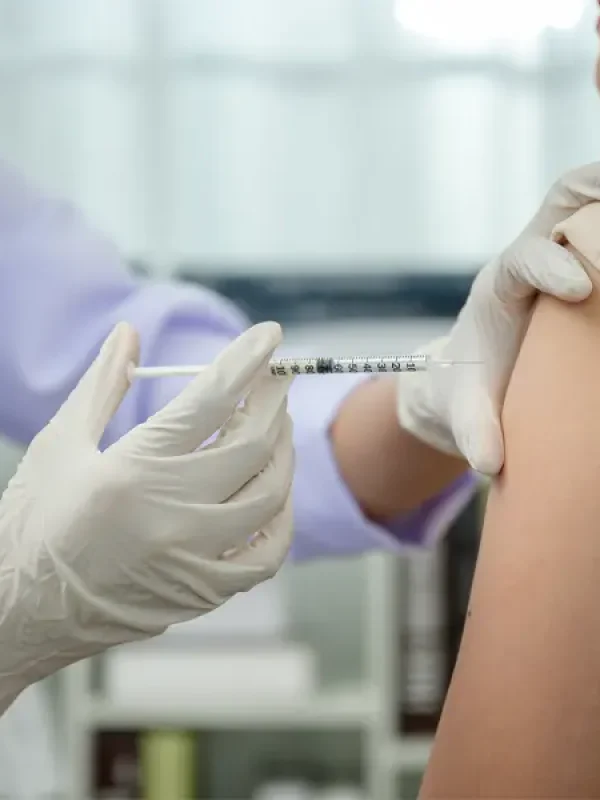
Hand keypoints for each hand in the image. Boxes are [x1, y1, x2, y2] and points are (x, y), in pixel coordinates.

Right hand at [0, 320, 293, 711]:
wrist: (22, 610)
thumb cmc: (35, 523)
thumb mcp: (60, 445)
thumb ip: (102, 385)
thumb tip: (129, 332)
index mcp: (132, 471)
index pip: (209, 400)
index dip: (246, 361)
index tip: (270, 335)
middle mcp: (171, 514)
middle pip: (250, 443)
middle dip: (272, 401)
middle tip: (275, 379)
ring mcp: (194, 558)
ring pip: (269, 493)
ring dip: (283, 451)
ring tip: (277, 426)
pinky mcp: (204, 591)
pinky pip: (267, 554)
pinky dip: (281, 516)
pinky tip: (275, 492)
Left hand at [397, 162, 599, 474]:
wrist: (462, 379)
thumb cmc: (465, 393)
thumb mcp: (464, 415)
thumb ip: (473, 431)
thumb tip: (487, 460)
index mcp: (495, 293)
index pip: (520, 262)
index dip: (548, 267)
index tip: (580, 289)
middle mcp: (524, 263)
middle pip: (556, 209)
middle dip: (593, 201)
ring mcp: (551, 254)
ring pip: (579, 201)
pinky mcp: (574, 260)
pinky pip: (595, 216)